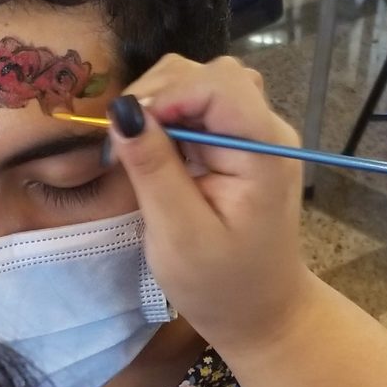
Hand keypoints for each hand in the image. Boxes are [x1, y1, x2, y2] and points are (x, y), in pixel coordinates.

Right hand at [109, 54, 309, 352]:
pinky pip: (198, 107)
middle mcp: (265, 129)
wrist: (259, 311)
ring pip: (200, 83)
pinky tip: (152, 150)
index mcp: (263, 151)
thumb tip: (122, 110)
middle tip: (124, 142)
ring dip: (160, 103)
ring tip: (137, 145)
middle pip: (207, 74)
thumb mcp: (178, 234)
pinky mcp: (236, 143)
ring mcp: (253, 134)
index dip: (166, 97)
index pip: (218, 85)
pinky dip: (167, 117)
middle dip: (158, 96)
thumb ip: (153, 168)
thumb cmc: (221, 284)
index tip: (127, 133)